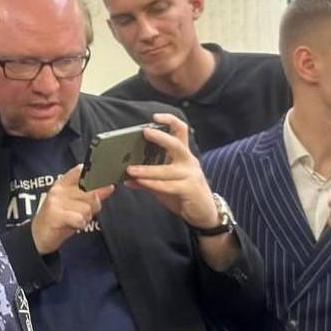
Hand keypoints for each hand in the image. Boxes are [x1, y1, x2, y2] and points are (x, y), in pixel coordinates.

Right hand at [31, 164, 113, 254]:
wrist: (38, 236)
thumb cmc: (59, 219)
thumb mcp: (75, 204)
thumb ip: (91, 195)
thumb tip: (109, 187)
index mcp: (63, 183)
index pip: (81, 171)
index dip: (95, 176)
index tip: (104, 184)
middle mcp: (59, 189)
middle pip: (91, 193)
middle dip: (92, 207)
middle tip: (82, 214)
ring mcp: (56, 201)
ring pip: (87, 208)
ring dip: (85, 218)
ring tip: (74, 220)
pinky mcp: (55, 214)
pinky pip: (79, 218)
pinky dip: (79, 224)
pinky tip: (71, 225)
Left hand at [125, 113, 217, 228]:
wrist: (204, 213)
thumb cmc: (184, 194)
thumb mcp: (165, 184)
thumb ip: (148, 179)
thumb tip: (126, 177)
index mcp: (183, 155)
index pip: (181, 131)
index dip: (170, 121)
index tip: (155, 116)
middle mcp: (188, 162)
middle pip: (176, 144)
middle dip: (160, 137)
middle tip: (144, 132)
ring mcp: (190, 175)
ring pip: (166, 169)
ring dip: (146, 169)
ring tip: (130, 169)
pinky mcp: (189, 189)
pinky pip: (167, 185)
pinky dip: (151, 184)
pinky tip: (137, 183)